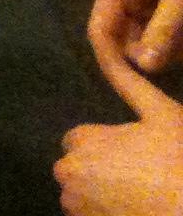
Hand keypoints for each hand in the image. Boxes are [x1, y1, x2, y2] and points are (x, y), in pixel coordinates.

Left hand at [55, 83, 182, 215]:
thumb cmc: (182, 160)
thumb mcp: (162, 112)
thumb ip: (128, 82)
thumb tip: (102, 41)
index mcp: (82, 142)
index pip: (79, 139)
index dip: (108, 145)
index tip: (137, 153)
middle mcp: (68, 175)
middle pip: (78, 170)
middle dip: (101, 172)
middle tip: (144, 179)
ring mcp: (77, 209)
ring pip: (84, 198)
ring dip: (102, 198)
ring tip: (144, 199)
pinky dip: (106, 215)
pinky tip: (137, 212)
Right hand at [92, 0, 182, 89]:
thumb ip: (165, 26)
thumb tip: (145, 66)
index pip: (100, 30)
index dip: (112, 60)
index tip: (136, 86)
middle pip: (123, 35)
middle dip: (149, 53)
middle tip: (179, 59)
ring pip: (143, 32)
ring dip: (165, 44)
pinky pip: (157, 22)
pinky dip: (173, 34)